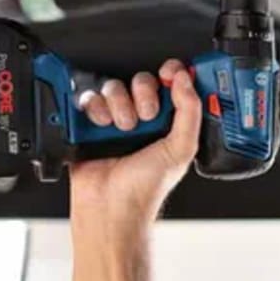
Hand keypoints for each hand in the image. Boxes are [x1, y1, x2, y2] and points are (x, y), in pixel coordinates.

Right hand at [69, 57, 201, 238]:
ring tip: (124, 129)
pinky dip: (96, 109)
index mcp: (167, 122)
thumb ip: (189, 112)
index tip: (169, 72)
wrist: (112, 208)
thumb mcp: (181, 149)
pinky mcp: (90, 126)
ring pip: (114, 87)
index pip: (170, 84)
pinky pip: (90, 99)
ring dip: (120, 105)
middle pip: (141, 80)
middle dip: (144, 94)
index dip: (171, 72)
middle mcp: (142, 119)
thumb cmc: (146, 189)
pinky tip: (102, 127)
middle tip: (147, 117)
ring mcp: (115, 121)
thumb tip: (185, 81)